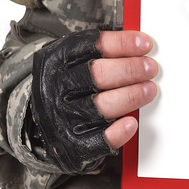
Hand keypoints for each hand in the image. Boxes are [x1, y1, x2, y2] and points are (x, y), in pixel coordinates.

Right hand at [30, 29, 157, 173]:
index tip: (145, 44)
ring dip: (131, 96)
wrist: (38, 119)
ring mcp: (65, 116)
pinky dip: (118, 131)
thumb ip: (101, 50)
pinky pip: (99, 139)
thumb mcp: (72, 58)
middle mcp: (58, 88)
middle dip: (131, 70)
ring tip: (148, 90)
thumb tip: (137, 46)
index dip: (123, 44)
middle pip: (99, 75)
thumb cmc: (65, 84)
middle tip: (150, 68)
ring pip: (103, 105)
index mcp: (58, 61)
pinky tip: (131, 122)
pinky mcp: (73, 143)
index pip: (93, 47)